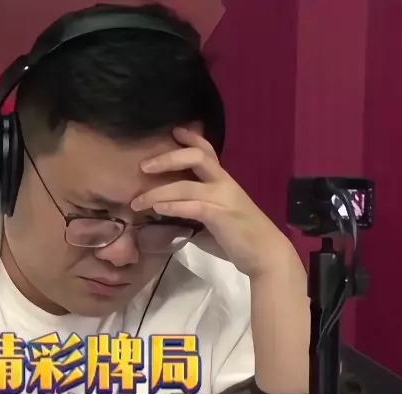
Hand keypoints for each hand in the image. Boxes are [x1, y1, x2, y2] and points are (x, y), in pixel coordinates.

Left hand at [132, 127, 293, 276]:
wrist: (265, 254)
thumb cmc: (240, 238)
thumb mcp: (215, 218)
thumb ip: (195, 211)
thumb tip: (170, 214)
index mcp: (223, 181)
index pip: (208, 150)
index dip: (191, 137)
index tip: (173, 131)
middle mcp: (224, 183)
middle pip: (196, 157)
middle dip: (167, 158)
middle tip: (143, 166)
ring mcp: (223, 198)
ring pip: (185, 185)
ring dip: (156, 192)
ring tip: (137, 202)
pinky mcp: (220, 215)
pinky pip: (192, 206)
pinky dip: (172, 206)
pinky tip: (157, 210)